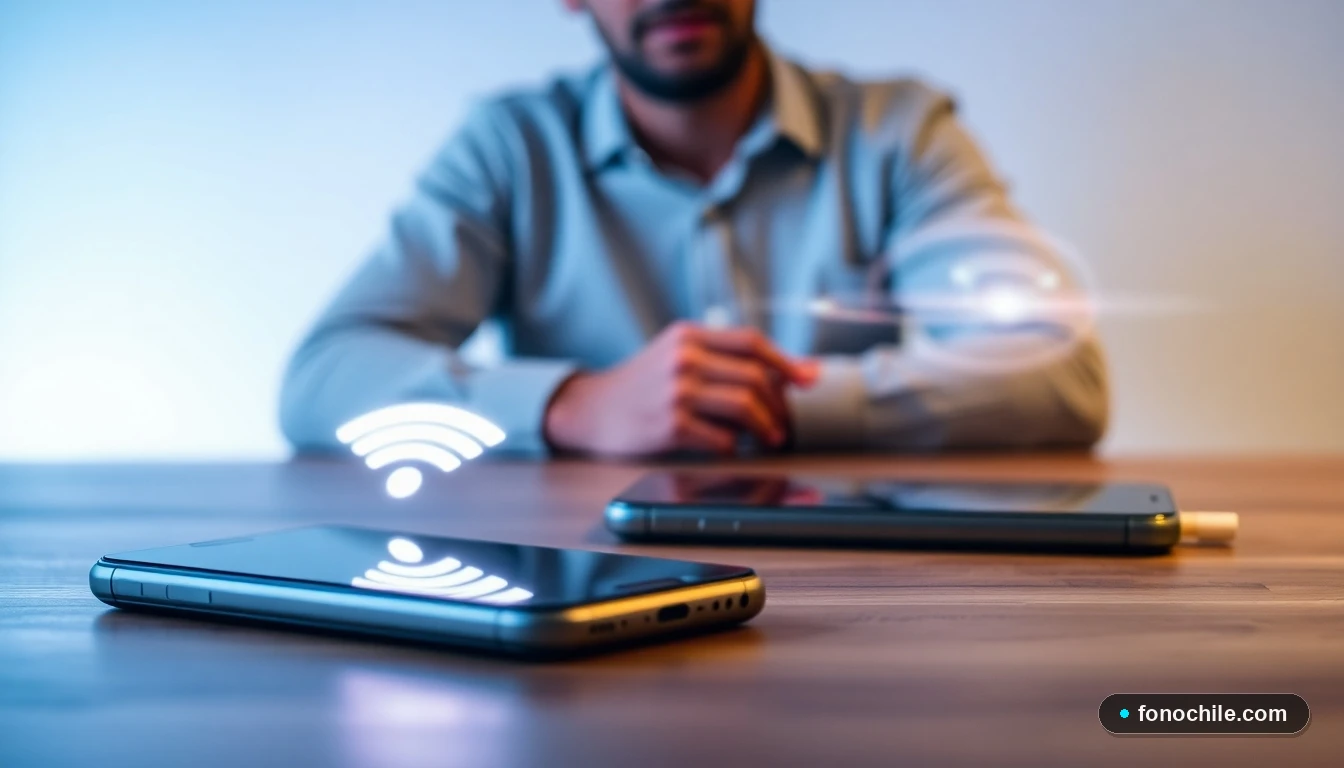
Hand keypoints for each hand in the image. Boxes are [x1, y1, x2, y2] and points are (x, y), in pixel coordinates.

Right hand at [542, 322, 818, 456]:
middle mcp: (683, 358)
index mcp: (688, 335)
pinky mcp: (671, 425)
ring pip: (745, 407)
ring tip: (768, 438)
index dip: (786, 362)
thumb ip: (721, 358)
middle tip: (783, 423)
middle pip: (755, 377)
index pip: (751, 342)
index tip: (808, 379)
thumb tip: (789, 372)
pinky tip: (729, 448)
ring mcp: (677, 391)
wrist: (589, 411)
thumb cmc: (640, 387)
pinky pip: (723, 439)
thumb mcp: (675, 355)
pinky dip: (735, 447)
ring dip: (765, 427)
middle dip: (779, 405)